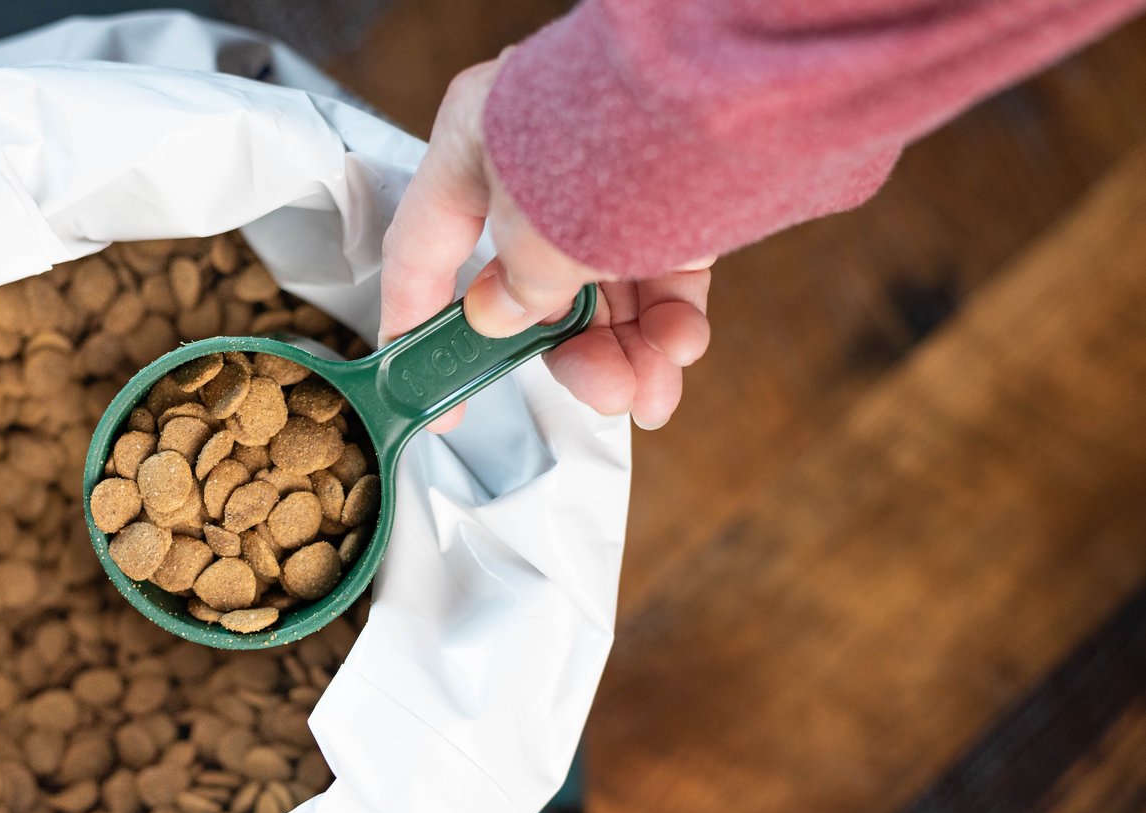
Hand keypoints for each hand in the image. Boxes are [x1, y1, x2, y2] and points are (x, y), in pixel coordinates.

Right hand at [380, 58, 712, 431]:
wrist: (736, 77)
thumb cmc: (616, 127)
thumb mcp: (536, 232)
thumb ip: (515, 287)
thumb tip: (499, 316)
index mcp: (472, 146)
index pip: (421, 251)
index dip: (416, 329)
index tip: (432, 396)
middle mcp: (533, 158)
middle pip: (534, 284)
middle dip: (574, 353)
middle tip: (602, 395)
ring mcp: (604, 172)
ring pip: (605, 286)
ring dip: (628, 349)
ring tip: (652, 393)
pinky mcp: (671, 187)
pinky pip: (659, 268)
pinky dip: (669, 317)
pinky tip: (681, 346)